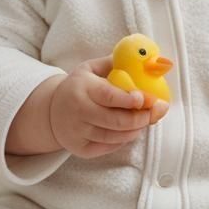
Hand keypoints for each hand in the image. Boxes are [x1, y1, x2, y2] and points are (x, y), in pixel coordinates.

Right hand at [49, 55, 168, 158]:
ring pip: (115, 136)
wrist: (51, 111)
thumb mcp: (90, 69)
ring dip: (136, 129)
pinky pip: (109, 147)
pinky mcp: (80, 149)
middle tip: (157, 111)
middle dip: (142, 118)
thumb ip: (114, 63)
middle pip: (116, 120)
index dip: (130, 99)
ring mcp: (78, 132)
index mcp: (82, 88)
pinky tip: (128, 130)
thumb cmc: (78, 87)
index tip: (149, 98)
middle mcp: (78, 111)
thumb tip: (143, 60)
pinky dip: (124, 140)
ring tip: (145, 120)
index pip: (109, 96)